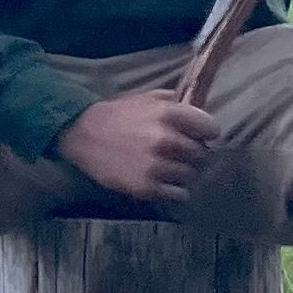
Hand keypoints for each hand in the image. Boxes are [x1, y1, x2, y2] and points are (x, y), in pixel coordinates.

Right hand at [52, 86, 215, 208]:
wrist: (82, 135)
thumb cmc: (117, 115)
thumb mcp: (145, 98)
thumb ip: (174, 102)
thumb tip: (200, 111)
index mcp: (169, 114)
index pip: (211, 128)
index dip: (207, 133)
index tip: (200, 136)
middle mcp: (166, 139)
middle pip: (203, 154)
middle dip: (195, 154)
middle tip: (182, 154)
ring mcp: (157, 166)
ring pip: (192, 175)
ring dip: (184, 173)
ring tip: (170, 169)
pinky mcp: (147, 187)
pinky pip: (180, 194)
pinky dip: (176, 190)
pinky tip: (165, 182)